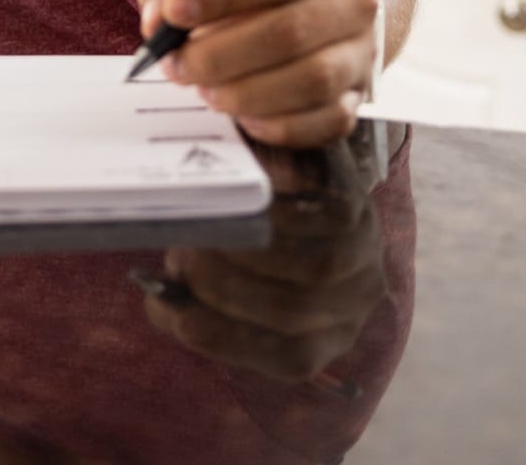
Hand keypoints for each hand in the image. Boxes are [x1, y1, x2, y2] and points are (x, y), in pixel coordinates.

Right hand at [131, 144, 386, 385]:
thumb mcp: (221, 272)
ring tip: (206, 230)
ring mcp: (364, 255)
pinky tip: (244, 198)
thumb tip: (161, 299)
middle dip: (224, 289)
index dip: (225, 339)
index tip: (167, 308)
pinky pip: (330, 217)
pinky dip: (283, 211)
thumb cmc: (250, 231)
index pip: (289, 358)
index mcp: (324, 336)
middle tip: (179, 259)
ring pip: (315, 269)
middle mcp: (352, 303)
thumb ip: (193, 293)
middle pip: (293, 311)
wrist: (291, 167)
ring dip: (251, 251)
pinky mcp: (362, 207)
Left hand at [133, 0, 378, 145]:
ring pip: (312, 80)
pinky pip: (327, 121)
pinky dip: (279, 124)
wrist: (315, 6)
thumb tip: (158, 22)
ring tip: (204, 89)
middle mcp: (355, 1)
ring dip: (247, 92)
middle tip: (177, 65)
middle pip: (292, 31)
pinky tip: (242, 115)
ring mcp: (362, 53)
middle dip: (221, 54)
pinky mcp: (360, 97)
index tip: (174, 11)